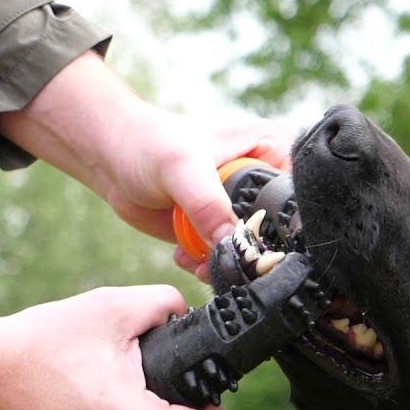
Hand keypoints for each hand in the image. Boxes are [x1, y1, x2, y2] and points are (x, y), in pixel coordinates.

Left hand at [0, 52, 296, 280]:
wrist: (113, 159)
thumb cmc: (148, 144)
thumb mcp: (182, 167)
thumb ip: (208, 203)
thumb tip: (231, 240)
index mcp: (272, 150)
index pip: (296, 196)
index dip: (283, 225)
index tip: (258, 246)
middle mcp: (263, 180)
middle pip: (278, 231)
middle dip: (251, 252)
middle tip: (220, 258)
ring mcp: (241, 208)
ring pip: (251, 251)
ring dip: (224, 263)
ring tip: (194, 256)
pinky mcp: (219, 230)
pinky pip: (226, 259)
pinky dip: (207, 266)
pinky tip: (184, 254)